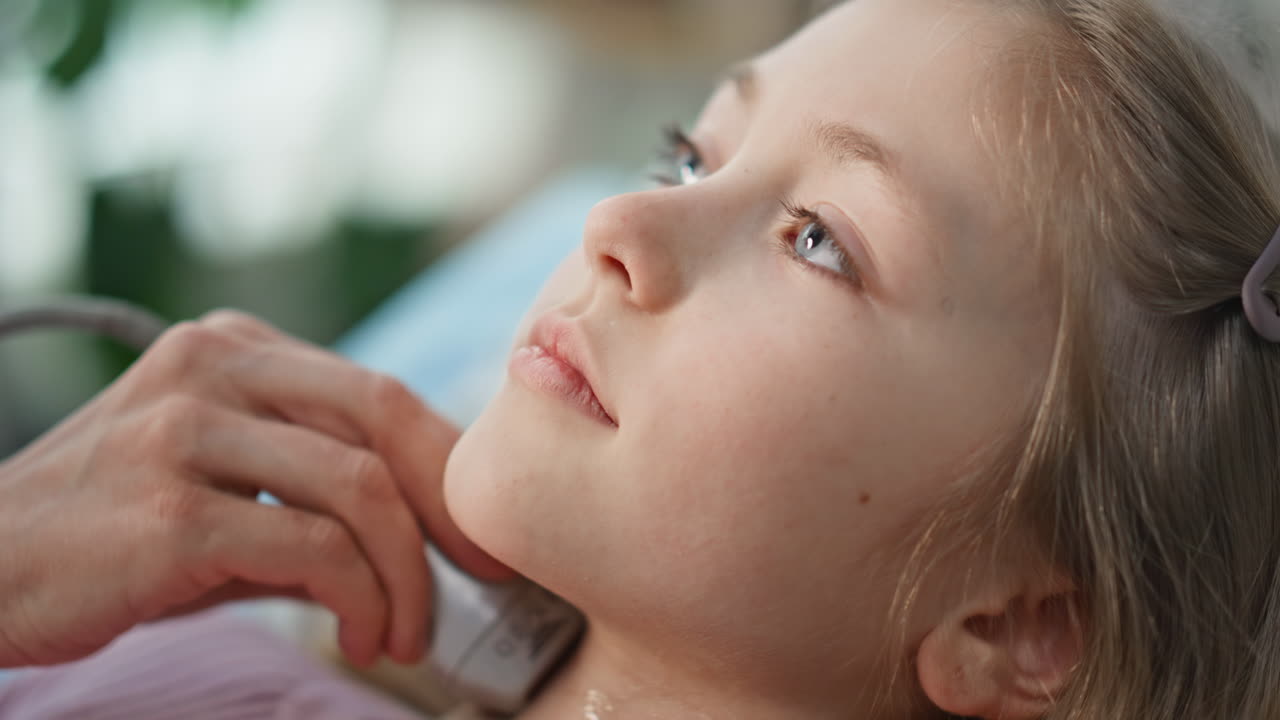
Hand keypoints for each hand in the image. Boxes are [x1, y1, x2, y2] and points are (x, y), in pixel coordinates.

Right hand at [0, 310, 510, 668]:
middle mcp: (214, 368)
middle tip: (481, 575)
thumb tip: (420, 537)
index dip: (447, 463)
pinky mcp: (170, 511)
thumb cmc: (109, 536)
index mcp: (234, 349)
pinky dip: (360, 597)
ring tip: (401, 634)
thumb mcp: (216, 485)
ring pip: (360, 484)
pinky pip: (312, 547)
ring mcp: (187, 432)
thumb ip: (310, 490)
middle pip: (384, 417)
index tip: (481, 535)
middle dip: (448, 507)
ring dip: (406, 573)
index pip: (377, 394)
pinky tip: (358, 635)